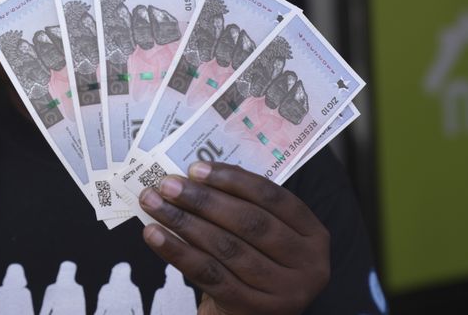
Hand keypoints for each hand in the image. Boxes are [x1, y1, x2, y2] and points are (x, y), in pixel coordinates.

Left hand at [139, 161, 329, 314]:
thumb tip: (195, 174)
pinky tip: (154, 234)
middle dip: (203, 200)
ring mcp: (284, 292)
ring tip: (153, 204)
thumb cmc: (254, 260)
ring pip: (226, 248)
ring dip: (184, 222)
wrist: (251, 314)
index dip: (233, 180)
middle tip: (167, 184)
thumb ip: (242, 204)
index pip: (273, 197)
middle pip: (249, 222)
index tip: (195, 168)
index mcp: (314, 234)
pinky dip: (177, 251)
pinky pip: (209, 274)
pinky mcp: (253, 310)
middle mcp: (308, 264)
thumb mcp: (263, 233)